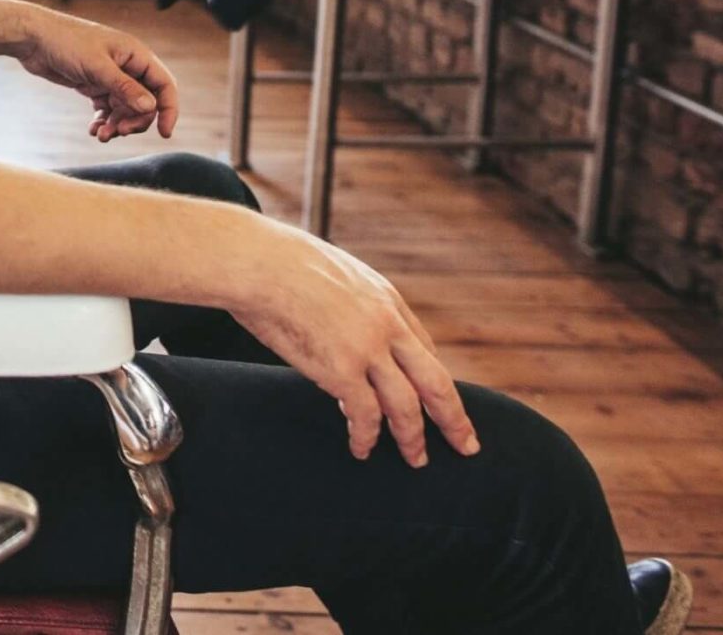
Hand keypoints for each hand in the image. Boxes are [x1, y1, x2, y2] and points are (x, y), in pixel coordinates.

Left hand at [0, 2, 179, 141]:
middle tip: (117, 132)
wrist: (32, 38)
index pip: (164, 85)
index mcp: (136, 54)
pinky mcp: (93, 84)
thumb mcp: (97, 67)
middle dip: (135, 120)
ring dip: (117, 124)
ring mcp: (110, 76)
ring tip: (101, 134)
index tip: (164, 133)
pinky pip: (107, 109)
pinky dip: (103, 121)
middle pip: (145, 102)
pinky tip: (94, 130)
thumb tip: (151, 107)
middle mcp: (127, 65)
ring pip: (125, 108)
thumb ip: (125, 88)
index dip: (169, 109)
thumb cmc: (65, 42)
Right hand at [232, 225, 481, 468]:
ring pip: (407, 407)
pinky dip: (366, 437)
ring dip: (413, 438)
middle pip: (436, 382)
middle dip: (454, 419)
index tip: (441, 402)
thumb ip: (350, 300)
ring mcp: (367, 349)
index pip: (424, 349)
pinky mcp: (341, 369)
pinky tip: (362, 448)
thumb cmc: (279, 262)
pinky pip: (365, 414)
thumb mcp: (334, 273)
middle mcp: (387, 326)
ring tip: (415, 460)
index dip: (433, 381)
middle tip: (466, 445)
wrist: (256, 261)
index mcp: (387, 299)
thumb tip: (337, 316)